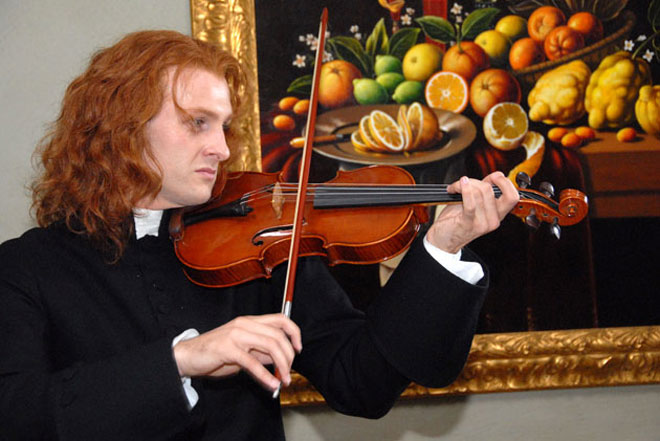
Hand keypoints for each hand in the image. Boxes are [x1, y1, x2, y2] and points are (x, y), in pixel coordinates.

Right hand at [172, 314, 301, 391]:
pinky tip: (272, 384)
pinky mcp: (227, 348)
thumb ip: (261, 351)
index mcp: (249, 321)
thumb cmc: (215, 353)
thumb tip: (281, 359)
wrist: (187, 356)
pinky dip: (265, 375)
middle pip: (278, 335)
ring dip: (281, 365)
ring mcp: (236, 334)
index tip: (298, 349)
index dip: (294, 332)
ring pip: (269, 345)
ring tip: (284, 380)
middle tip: (289, 372)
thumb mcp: (243, 350)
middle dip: (288, 356)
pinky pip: (252, 362)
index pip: (280, 319)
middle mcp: (244, 324)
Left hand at [425, 172, 518, 253]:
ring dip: (462, 186)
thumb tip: (495, 176)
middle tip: (463, 183)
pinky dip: (464, 191)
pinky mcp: (469, 224)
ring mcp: (482, 223)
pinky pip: (470, 203)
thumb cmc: (456, 221)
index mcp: (498, 215)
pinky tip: (457, 187)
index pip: (513, 196)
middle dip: (475, 181)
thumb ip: (485, 190)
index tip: (494, 177)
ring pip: (478, 193)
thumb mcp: (475, 203)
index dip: (504, 182)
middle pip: (490, 190)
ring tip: (454, 188)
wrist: (443, 240)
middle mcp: (493, 220)